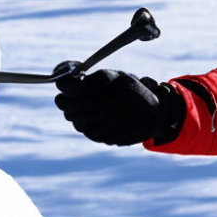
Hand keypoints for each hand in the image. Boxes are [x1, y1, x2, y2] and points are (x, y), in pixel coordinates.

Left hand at [55, 69, 181, 145]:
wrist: (155, 114)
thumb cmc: (132, 91)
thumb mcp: (117, 77)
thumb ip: (94, 79)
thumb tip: (68, 83)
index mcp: (108, 92)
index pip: (74, 91)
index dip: (63, 88)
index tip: (61, 86)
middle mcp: (108, 111)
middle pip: (71, 110)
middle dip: (65, 103)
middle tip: (63, 99)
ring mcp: (109, 127)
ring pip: (78, 123)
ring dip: (75, 115)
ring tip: (81, 109)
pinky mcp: (111, 138)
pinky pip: (89, 133)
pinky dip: (87, 126)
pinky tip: (93, 119)